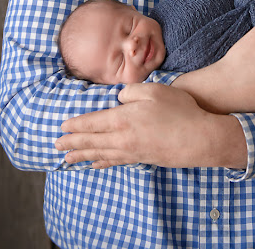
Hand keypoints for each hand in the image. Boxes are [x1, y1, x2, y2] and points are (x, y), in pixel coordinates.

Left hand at [55, 83, 246, 169]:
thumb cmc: (178, 110)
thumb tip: (119, 97)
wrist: (199, 138)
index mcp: (122, 118)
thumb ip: (131, 91)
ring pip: (100, 154)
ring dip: (82, 155)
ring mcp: (131, 151)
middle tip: (56, 146)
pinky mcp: (141, 158)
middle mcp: (122, 138)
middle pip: (91, 141)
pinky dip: (101, 163)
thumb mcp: (154, 90)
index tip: (62, 126)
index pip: (92, 122)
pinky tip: (94, 165)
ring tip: (67, 159)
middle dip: (72, 143)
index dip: (76, 125)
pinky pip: (115, 162)